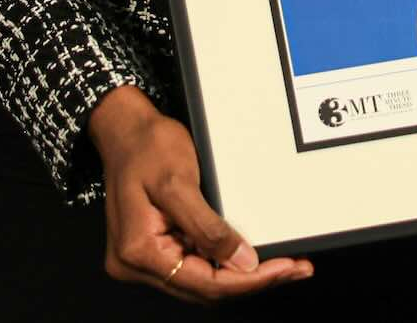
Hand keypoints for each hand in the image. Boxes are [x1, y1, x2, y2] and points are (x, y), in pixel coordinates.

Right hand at [89, 86, 311, 301]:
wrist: (125, 129)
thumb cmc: (146, 147)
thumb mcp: (179, 184)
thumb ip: (209, 229)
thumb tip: (243, 263)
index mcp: (139, 252)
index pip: (204, 284)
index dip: (248, 281)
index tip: (282, 269)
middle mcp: (136, 264)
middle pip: (205, 288)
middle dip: (251, 280)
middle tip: (292, 269)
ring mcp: (144, 260)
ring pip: (203, 282)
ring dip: (242, 276)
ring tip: (281, 266)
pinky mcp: (155, 249)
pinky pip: (195, 265)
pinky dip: (225, 263)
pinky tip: (250, 256)